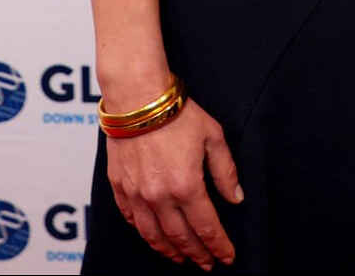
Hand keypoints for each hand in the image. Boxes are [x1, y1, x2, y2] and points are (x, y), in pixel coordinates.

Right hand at [105, 97, 243, 268]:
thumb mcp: (213, 136)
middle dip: (197, 254)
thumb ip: (225, 170)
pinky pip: (131, 219)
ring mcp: (137, 194)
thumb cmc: (176, 112)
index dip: (219, 246)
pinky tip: (152, 235)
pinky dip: (143, 232)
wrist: (137, 96)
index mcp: (187, 186)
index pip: (207, 228)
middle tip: (206, 264)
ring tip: (180, 258)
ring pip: (153, 235)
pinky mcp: (119, 186)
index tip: (227, 257)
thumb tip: (235, 197)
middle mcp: (160, 196)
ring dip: (169, 251)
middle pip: (181, 237)